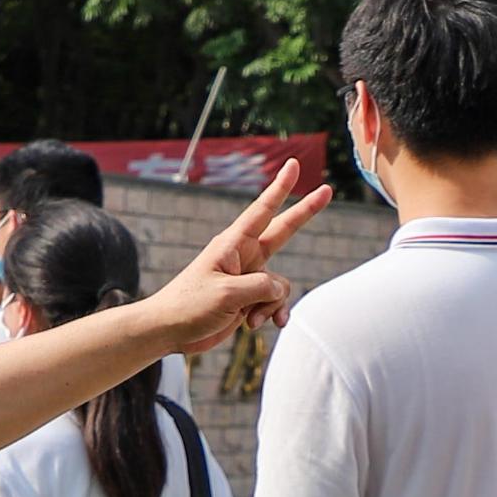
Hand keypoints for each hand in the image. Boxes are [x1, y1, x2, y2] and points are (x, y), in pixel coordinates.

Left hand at [144, 159, 331, 351]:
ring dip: (272, 304)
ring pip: (279, 285)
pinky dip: (270, 314)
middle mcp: (243, 256)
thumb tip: (279, 291)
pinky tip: (256, 326)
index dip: (281, 188)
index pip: (263, 210)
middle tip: (327, 191)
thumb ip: (262, 287)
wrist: (169, 331)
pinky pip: (273, 302)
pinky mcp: (247, 299)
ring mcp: (247, 278)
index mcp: (233, 244)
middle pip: (283, 231)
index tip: (294, 165)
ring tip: (249, 318)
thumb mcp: (227, 294)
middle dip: (304, 212)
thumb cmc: (189, 305)